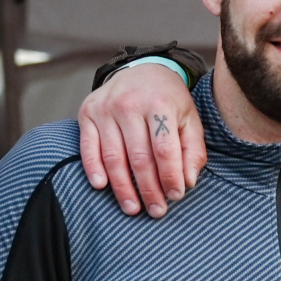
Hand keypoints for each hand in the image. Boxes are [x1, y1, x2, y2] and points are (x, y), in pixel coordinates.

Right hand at [79, 63, 204, 216]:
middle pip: (139, 157)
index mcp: (159, 104)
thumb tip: (188, 182)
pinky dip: (93, 168)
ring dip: (123, 187)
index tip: (175, 196)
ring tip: (133, 208)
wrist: (141, 69)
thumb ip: (193, 150)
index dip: (170, 176)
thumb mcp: (189, 119)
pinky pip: (88, 147)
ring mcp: (105, 109)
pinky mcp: (87, 113)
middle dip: (148, 189)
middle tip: (156, 211)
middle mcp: (129, 105)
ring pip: (113, 156)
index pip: (164, 149)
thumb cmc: (169, 101)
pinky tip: (101, 186)